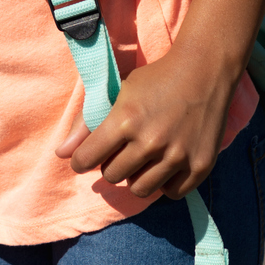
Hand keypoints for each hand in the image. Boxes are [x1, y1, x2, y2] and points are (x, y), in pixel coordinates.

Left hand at [54, 45, 235, 199]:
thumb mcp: (117, 93)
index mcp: (124, 120)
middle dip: (111, 165)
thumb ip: (85, 123)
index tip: (86, 158)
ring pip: (140, 190)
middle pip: (112, 176)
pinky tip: (166, 165)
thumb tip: (60, 155)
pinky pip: (171, 193)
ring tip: (143, 159)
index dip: (82, 160)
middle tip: (122, 150)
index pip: (87, 159)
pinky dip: (165, 183)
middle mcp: (150, 142)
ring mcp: (177, 156)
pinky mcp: (200, 165)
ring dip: (136, 177)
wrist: (204, 71)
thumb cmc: (156, 80)